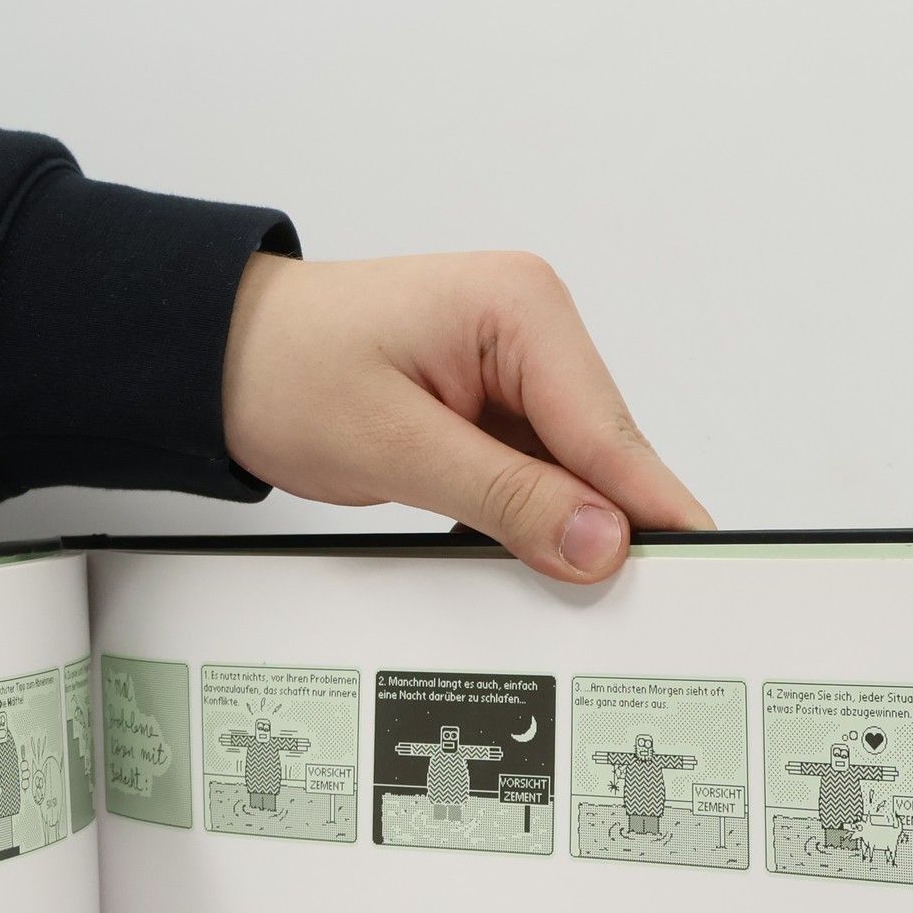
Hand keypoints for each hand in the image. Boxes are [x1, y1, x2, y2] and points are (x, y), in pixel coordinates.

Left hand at [221, 252, 711, 582]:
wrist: (213, 357)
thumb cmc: (281, 367)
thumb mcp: (393, 445)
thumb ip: (507, 496)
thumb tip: (602, 542)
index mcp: (520, 307)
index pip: (608, 430)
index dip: (651, 509)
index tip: (699, 569)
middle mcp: (530, 325)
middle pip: (602, 452)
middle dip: (601, 524)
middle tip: (624, 605)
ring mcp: (513, 363)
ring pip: (571, 469)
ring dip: (557, 523)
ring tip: (553, 579)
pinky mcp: (490, 399)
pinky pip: (534, 469)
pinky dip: (525, 514)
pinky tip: (512, 549)